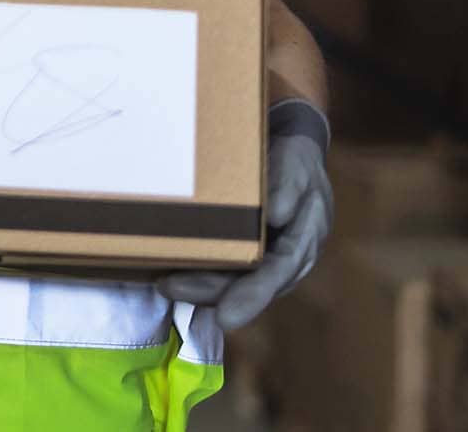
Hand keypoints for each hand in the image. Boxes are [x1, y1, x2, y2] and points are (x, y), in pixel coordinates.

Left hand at [157, 101, 331, 329]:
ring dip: (199, 286)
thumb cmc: (294, 162)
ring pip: (233, 279)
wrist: (289, 150)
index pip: (279, 273)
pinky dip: (198, 270)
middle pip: (248, 283)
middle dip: (211, 291)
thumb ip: (289, 188)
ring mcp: (264, 256)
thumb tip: (276, 214)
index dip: (252, 296)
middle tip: (171, 289)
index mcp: (303, 242)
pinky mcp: (244, 248)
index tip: (226, 317)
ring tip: (164, 284)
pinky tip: (168, 271)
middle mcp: (283, 259)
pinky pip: (223, 265)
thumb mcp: (297, 167)